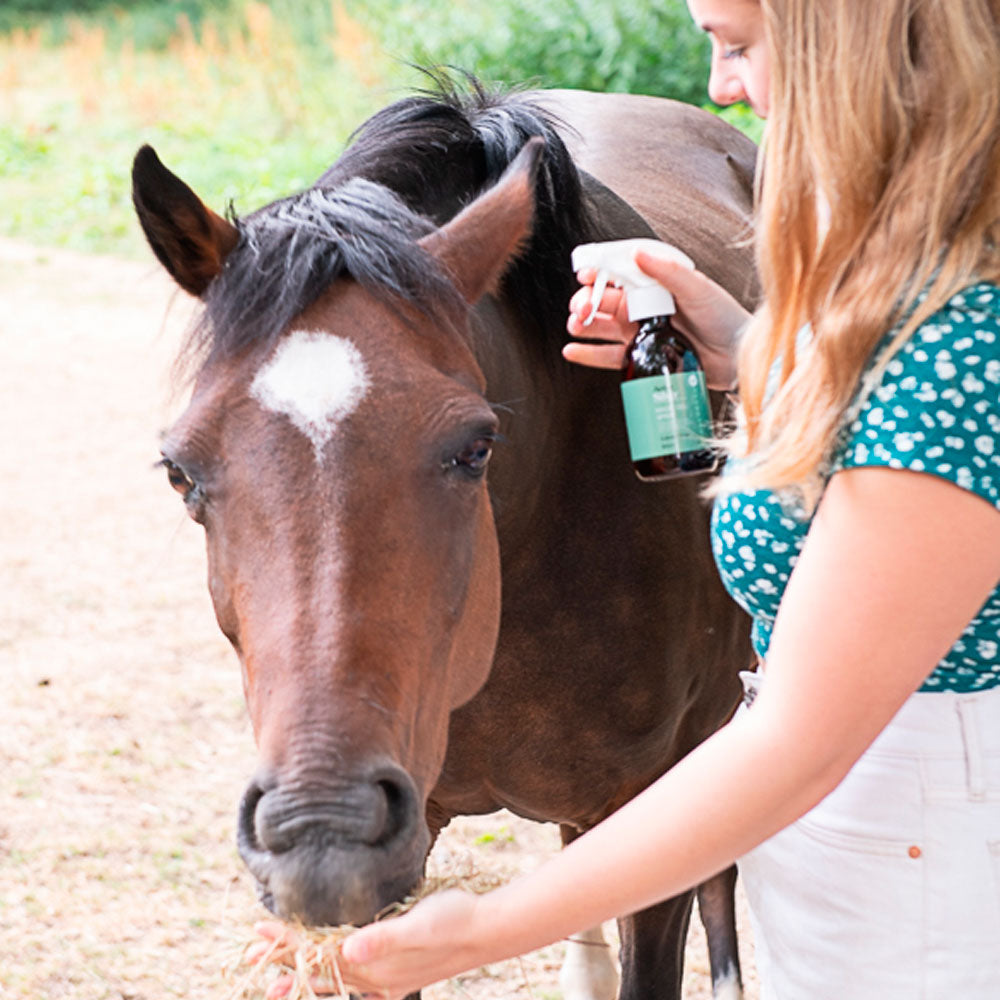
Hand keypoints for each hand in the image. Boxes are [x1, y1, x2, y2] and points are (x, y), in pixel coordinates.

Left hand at [246, 890, 487, 999]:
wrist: (487, 931)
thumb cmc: (454, 921)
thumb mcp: (420, 925)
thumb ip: (385, 939)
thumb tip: (349, 949)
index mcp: (374, 963)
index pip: (319, 957)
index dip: (287, 947)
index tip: (257, 934)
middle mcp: (376, 974)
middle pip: (320, 971)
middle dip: (285, 963)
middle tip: (249, 952)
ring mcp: (388, 974)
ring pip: (335, 977)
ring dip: (305, 971)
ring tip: (275, 976)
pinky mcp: (399, 968)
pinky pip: (358, 976)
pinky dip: (337, 976)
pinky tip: (336, 973)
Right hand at [564, 248, 749, 390]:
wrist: (738, 357)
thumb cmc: (725, 318)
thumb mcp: (698, 289)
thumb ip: (667, 271)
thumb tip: (638, 253)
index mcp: (656, 286)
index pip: (620, 275)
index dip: (599, 274)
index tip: (584, 275)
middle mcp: (645, 308)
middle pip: (605, 302)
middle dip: (586, 302)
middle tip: (580, 309)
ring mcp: (642, 334)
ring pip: (602, 327)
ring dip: (583, 325)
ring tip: (575, 326)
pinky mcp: (642, 359)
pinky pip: (609, 356)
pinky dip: (588, 354)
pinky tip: (572, 350)